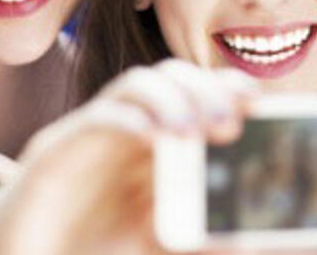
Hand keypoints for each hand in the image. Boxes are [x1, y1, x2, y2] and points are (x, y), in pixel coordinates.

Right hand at [0, 59, 257, 254]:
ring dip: (171, 98)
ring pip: (135, 84)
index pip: (197, 96)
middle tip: (232, 122)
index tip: (261, 103)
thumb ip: (200, 238)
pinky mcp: (55, 150)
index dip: (229, 90)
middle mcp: (126, 132)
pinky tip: (152, 138)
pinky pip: (95, 118)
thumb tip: (248, 238)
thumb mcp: (157, 247)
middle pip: (172, 79)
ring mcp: (91, 135)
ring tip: (192, 132)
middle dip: (206, 90)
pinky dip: (128, 120)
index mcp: (153, 148)